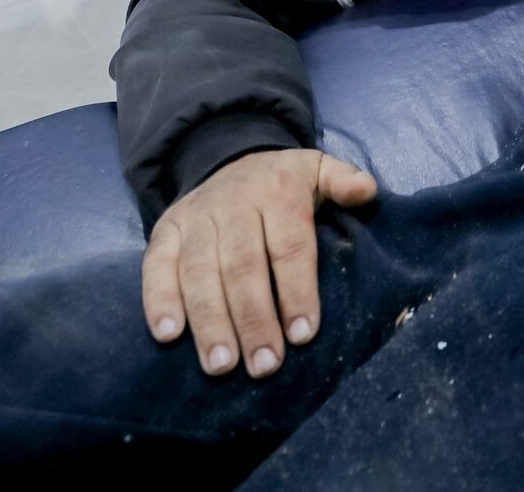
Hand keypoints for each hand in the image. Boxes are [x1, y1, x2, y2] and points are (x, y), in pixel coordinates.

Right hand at [141, 148, 378, 377]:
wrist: (228, 157)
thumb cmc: (283, 183)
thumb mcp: (318, 170)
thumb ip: (343, 181)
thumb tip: (367, 190)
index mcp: (278, 192)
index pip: (289, 247)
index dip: (296, 292)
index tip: (302, 336)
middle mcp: (233, 204)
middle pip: (242, 266)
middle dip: (253, 320)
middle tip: (264, 366)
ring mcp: (195, 218)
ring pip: (199, 272)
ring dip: (209, 322)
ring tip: (221, 366)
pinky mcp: (165, 230)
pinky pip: (157, 266)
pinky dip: (159, 300)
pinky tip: (168, 336)